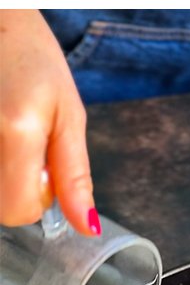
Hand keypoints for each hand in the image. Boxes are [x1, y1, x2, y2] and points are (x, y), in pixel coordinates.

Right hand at [0, 10, 95, 233]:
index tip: (41, 167)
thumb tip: (86, 227)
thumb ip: (74, 174)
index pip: (18, 211)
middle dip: (12, 188)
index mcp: (15, 130)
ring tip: (2, 132)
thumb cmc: (31, 58)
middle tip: (19, 144)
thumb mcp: (67, 112)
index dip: (36, 199)